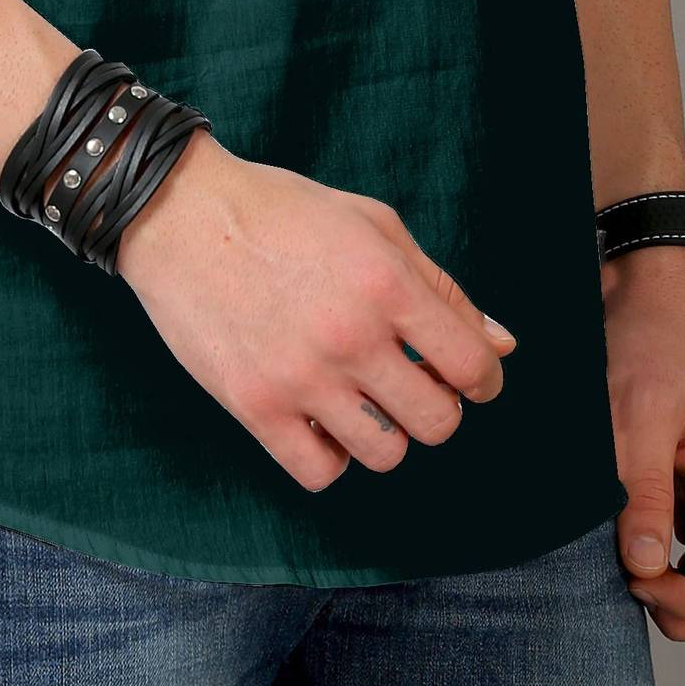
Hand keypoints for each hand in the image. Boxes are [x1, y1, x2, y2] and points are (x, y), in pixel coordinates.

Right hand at [113, 132, 519, 488]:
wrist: (182, 215)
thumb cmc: (285, 212)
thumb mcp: (375, 226)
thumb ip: (442, 288)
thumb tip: (502, 346)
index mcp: (387, 282)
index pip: (472, 365)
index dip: (483, 378)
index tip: (468, 377)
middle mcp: (351, 336)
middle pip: (437, 422)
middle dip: (438, 407)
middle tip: (414, 384)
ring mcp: (302, 378)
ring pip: (385, 453)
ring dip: (387, 432)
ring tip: (365, 399)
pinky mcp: (255, 407)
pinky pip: (321, 472)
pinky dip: (332, 455)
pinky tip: (323, 419)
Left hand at [602, 246, 684, 639]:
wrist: (647, 300)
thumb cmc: (647, 345)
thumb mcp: (637, 415)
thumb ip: (644, 492)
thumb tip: (643, 567)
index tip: (636, 578)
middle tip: (629, 580)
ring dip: (677, 597)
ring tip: (622, 564)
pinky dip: (664, 572)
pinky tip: (623, 548)